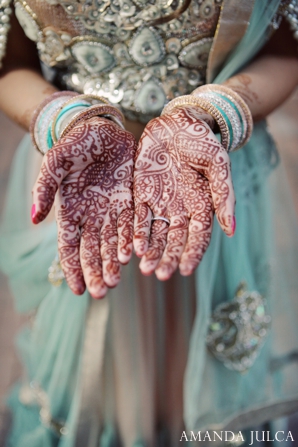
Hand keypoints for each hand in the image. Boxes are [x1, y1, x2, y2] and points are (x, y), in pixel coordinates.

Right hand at [32, 117, 136, 297]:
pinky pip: (130, 226)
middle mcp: (91, 215)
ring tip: (115, 281)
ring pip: (112, 243)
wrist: (101, 127)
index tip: (77, 290)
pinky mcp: (130, 201)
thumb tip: (33, 218)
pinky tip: (130, 256)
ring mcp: (111, 210)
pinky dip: (129, 241)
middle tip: (102, 292)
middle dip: (96, 272)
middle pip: (92, 251)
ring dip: (113, 263)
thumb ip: (45, 188)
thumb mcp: (55, 162)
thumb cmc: (74, 144)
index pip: (69, 246)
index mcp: (70, 210)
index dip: (72, 268)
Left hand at [133, 106, 234, 279]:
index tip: (185, 270)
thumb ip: (223, 195)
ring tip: (145, 268)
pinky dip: (136, 233)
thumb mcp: (218, 164)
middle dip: (168, 258)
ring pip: (155, 234)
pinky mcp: (142, 195)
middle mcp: (181, 210)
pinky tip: (133, 248)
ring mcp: (161, 204)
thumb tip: (231, 230)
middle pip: (174, 241)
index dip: (192, 254)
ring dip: (151, 252)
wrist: (176, 122)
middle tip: (160, 274)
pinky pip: (139, 218)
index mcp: (202, 206)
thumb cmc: (201, 141)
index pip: (198, 237)